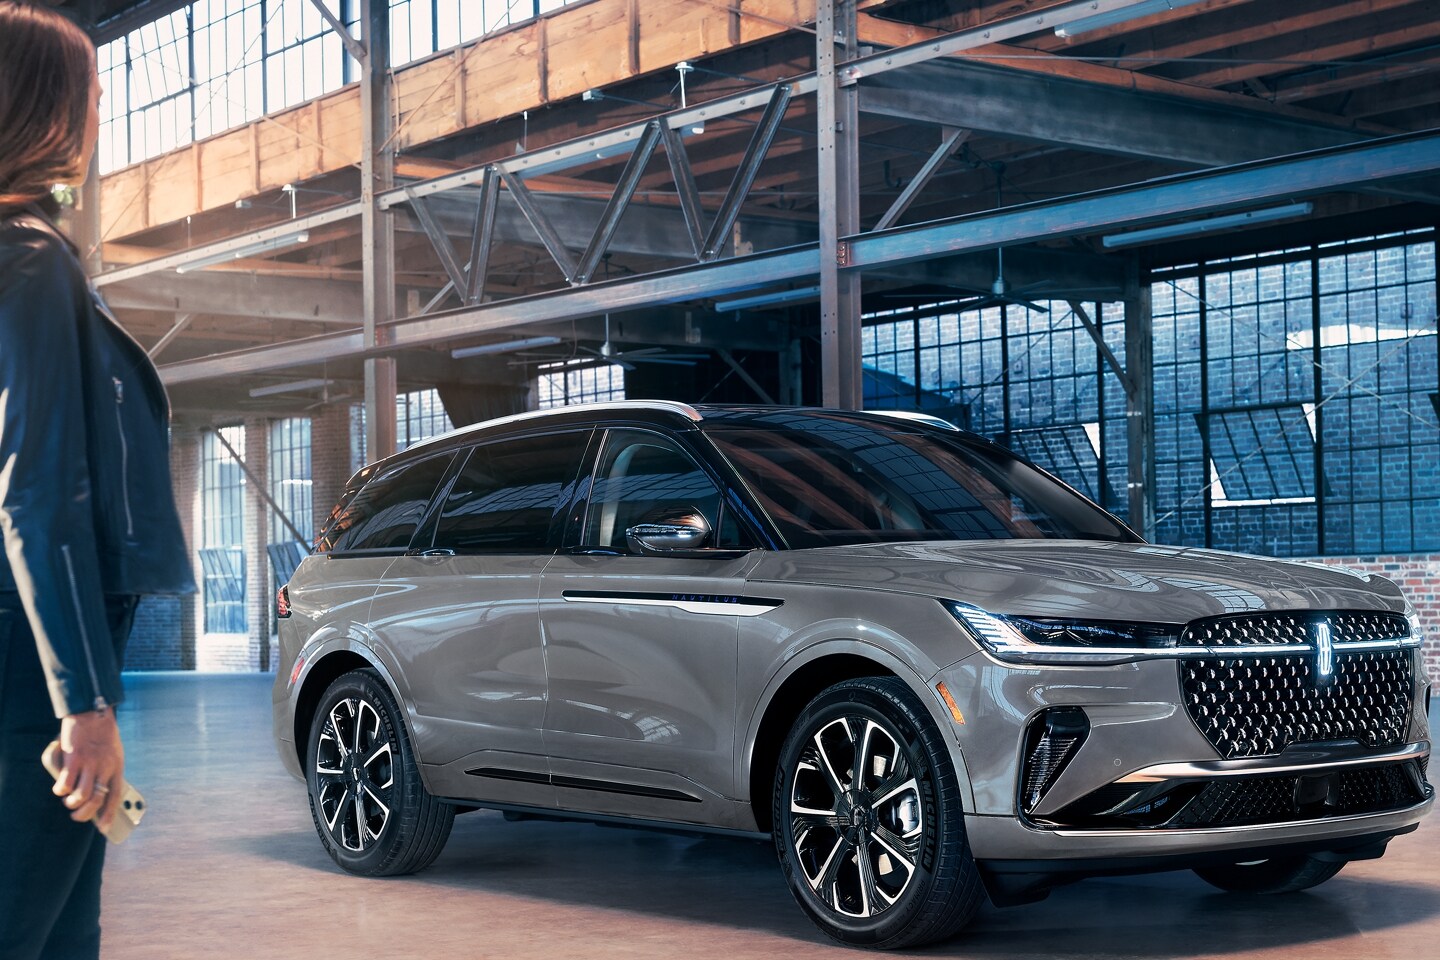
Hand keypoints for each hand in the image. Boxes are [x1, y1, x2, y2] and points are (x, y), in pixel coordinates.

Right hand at [53, 708, 123, 830]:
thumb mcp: (113, 753)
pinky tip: (60, 788)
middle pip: (96, 800)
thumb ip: (106, 770)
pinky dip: (60, 790)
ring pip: (81, 796)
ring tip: (68, 800)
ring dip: (72, 803)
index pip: (115, 796)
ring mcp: (89, 764)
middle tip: (76, 814)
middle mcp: (105, 768)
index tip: (104, 828)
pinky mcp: (74, 759)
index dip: (109, 814)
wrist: (93, 713)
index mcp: (117, 767)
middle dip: (85, 814)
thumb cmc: (103, 734)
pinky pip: (65, 783)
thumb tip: (94, 791)